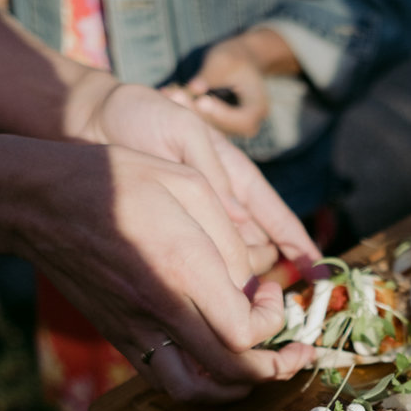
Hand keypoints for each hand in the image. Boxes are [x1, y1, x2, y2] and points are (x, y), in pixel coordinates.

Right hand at [17, 143, 314, 401]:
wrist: (38, 201)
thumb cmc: (115, 180)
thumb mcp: (189, 185)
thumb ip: (230, 239)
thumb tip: (250, 283)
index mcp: (184, 271)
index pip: (245, 333)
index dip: (273, 323)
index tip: (272, 293)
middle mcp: (160, 310)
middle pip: (231, 373)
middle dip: (275, 369)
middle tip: (293, 352)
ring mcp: (134, 329)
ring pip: (193, 392)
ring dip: (234, 389)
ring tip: (256, 368)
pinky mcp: (117, 334)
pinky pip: (162, 379)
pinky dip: (197, 382)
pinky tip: (212, 359)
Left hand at [80, 83, 317, 275]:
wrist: (89, 121)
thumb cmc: (143, 116)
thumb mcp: (185, 133)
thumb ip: (212, 173)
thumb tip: (237, 219)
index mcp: (237, 178)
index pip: (278, 219)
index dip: (300, 247)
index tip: (321, 275)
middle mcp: (223, 205)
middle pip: (260, 249)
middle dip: (267, 270)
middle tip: (260, 291)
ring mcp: (197, 222)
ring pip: (232, 262)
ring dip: (237, 279)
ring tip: (232, 294)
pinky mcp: (169, 234)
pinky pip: (198, 263)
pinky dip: (207, 278)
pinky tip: (204, 291)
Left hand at [161, 29, 281, 138]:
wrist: (238, 60)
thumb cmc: (235, 57)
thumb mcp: (225, 60)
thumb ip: (211, 75)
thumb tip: (194, 87)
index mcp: (257, 107)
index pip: (243, 119)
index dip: (222, 113)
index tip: (202, 100)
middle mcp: (247, 122)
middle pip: (224, 127)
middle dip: (200, 113)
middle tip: (178, 96)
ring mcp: (231, 125)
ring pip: (210, 127)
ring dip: (188, 112)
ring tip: (170, 94)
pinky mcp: (216, 124)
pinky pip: (201, 120)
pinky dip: (185, 109)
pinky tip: (167, 94)